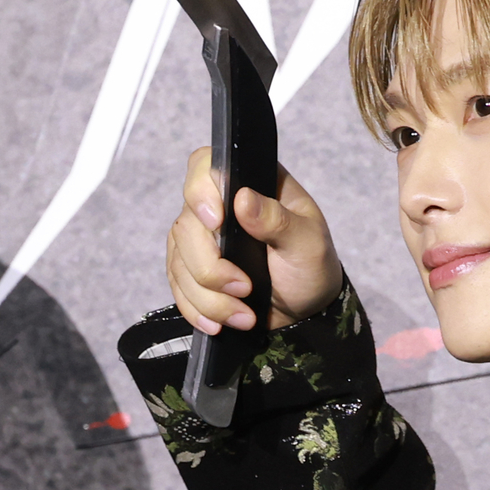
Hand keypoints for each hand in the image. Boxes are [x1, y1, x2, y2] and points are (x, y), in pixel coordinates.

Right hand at [167, 148, 342, 332]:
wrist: (305, 311)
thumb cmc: (312, 267)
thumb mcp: (308, 243)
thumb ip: (278, 221)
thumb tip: (243, 199)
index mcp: (251, 185)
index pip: (205, 166)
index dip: (200, 191)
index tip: (217, 223)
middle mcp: (221, 206)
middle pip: (187, 225)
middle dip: (211, 267)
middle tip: (245, 289)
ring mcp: (202, 238)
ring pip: (179, 261)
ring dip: (208, 296)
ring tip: (243, 315)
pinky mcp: (192, 269)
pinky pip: (177, 286)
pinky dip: (197, 308)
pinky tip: (219, 323)